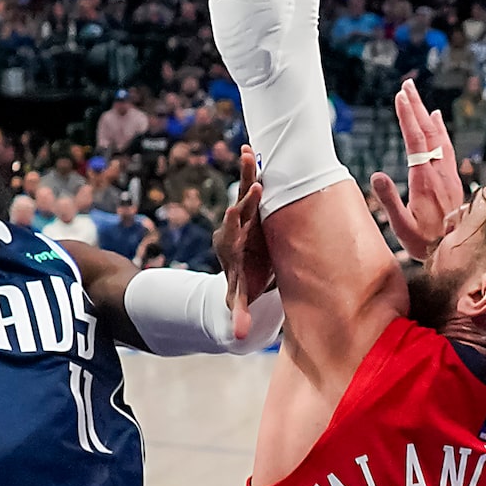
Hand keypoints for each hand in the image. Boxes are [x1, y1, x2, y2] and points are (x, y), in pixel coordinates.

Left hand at [214, 144, 273, 339]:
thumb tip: (239, 337)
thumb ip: (239, 313)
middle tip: (252, 182)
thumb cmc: (243, 281)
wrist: (239, 263)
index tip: (235, 212)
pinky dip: (254, 169)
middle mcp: (236, 227)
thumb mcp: (239, 296)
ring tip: (247, 151)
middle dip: (244, 195)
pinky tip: (253, 148)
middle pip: (238, 209)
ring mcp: (243, 215)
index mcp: (232, 247)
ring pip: (244, 192)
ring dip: (247, 173)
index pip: (232, 234)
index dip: (233, 223)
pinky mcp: (252, 206)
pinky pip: (252, 185)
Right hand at [370, 78, 463, 261]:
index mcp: (424, 180)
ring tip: (419, 98)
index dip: (407, 117)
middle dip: (416, 107)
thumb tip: (376, 175)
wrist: (455, 251)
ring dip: (427, 115)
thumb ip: (389, 200)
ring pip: (439, 138)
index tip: (400, 96)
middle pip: (428, 132)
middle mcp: (439, 173)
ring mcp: (448, 175)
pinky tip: (437, 122)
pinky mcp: (453, 179)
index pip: (415, 141)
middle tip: (407, 85)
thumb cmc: (424, 242)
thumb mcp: (401, 226)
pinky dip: (440, 130)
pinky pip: (447, 147)